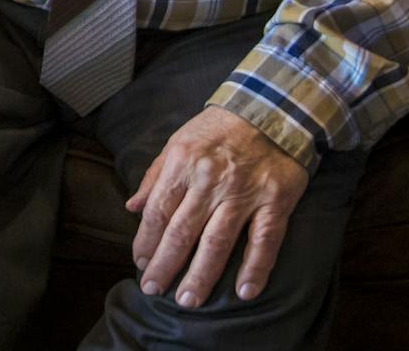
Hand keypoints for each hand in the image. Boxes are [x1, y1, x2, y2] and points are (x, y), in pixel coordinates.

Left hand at [127, 106, 309, 308]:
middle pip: (182, 232)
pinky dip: (255, 268)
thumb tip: (132, 208)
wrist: (271, 108)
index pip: (158, 211)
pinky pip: (264, 240)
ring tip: (188, 300)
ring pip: (218, 242)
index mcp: (183, 163)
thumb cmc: (219, 128)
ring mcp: (244, 192)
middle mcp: (211, 180)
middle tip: (153, 290)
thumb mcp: (178, 141)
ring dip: (201, 275)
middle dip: (165, 265)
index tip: (140, 264)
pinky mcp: (275, 201)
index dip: (146, 241)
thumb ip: (155, 176)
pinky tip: (245, 292)